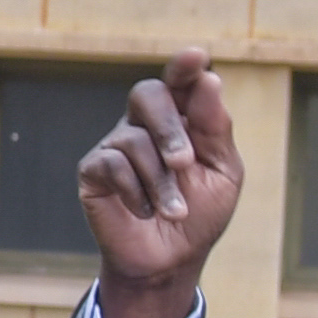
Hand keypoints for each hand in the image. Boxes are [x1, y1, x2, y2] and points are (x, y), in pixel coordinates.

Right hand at [76, 50, 242, 317]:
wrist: (170, 261)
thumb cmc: (201, 214)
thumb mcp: (223, 172)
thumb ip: (216, 129)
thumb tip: (209, 81)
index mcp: (181, 119)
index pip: (180, 82)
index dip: (184, 67)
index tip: (196, 56)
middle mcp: (145, 125)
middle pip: (148, 95)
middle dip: (169, 128)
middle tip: (185, 163)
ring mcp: (116, 146)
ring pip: (134, 140)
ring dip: (161, 181)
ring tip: (175, 210)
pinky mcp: (94, 170)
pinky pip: (112, 165)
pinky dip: (136, 192)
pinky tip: (144, 211)